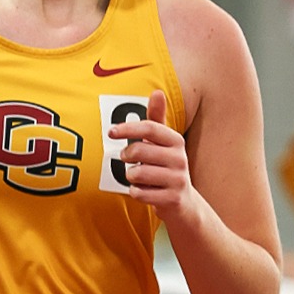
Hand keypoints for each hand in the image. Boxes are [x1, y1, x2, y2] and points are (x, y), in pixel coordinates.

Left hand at [109, 90, 192, 216]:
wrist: (183, 201)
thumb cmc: (165, 166)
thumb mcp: (163, 142)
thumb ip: (157, 119)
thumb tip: (157, 92)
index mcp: (176, 141)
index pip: (150, 127)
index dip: (128, 128)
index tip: (110, 132)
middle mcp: (180, 158)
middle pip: (139, 150)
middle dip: (126, 155)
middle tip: (125, 158)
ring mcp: (178, 180)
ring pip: (137, 173)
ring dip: (130, 176)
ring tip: (137, 177)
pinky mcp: (172, 198)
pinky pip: (140, 193)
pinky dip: (135, 192)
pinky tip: (143, 191)